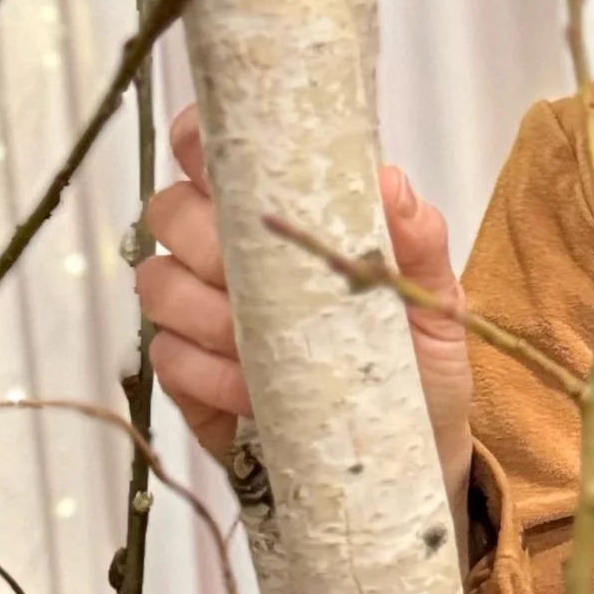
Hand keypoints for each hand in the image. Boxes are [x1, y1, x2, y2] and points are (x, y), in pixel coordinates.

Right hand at [136, 106, 475, 516]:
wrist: (411, 447)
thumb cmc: (419, 357)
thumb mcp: (435, 296)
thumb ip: (416, 238)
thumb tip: (388, 184)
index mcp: (280, 213)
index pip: (212, 154)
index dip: (200, 145)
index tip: (218, 162)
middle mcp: (228, 253)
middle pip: (170, 212)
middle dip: (208, 242)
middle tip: (260, 277)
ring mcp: (201, 314)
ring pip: (159, 283)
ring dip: (209, 313)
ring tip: (268, 342)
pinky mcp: (190, 377)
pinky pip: (167, 357)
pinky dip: (210, 372)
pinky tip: (256, 389)